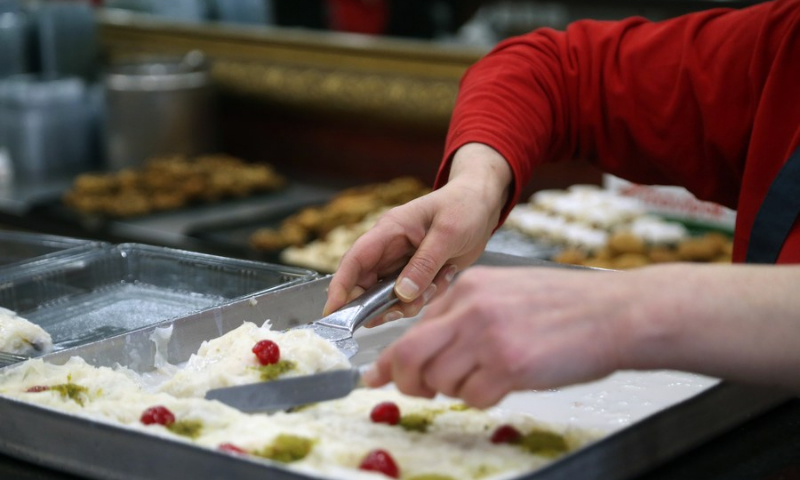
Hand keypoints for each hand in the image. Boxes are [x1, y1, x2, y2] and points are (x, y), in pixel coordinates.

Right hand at [323, 143, 512, 325]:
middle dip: (380, 304)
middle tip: (398, 311)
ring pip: (390, 298)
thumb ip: (424, 264)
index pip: (354, 261)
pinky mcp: (417, 275)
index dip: (340, 287)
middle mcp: (390, 250)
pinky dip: (427, 296)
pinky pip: (412, 298)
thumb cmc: (464, 207)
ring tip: (438, 284)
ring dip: (411, 301)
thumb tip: (402, 294)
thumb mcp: (447, 233)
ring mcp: (402, 264)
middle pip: (367, 286)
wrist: (484, 205)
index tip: (332, 313)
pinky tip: (447, 276)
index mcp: (389, 232)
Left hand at [363, 264, 799, 406]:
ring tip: (487, 378)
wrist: (615, 312)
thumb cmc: (566, 306)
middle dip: (406, 383)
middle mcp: (472, 308)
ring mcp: (489, 336)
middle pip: (410, 356)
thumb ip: (465, 314)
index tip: (376, 377)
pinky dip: (485, 399)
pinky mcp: (510, 365)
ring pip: (440, 381)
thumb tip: (428, 348)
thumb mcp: (506, 293)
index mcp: (469, 287)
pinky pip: (475, 397)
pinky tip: (509, 382)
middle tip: (416, 392)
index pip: (412, 327)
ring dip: (456, 390)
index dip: (390, 359)